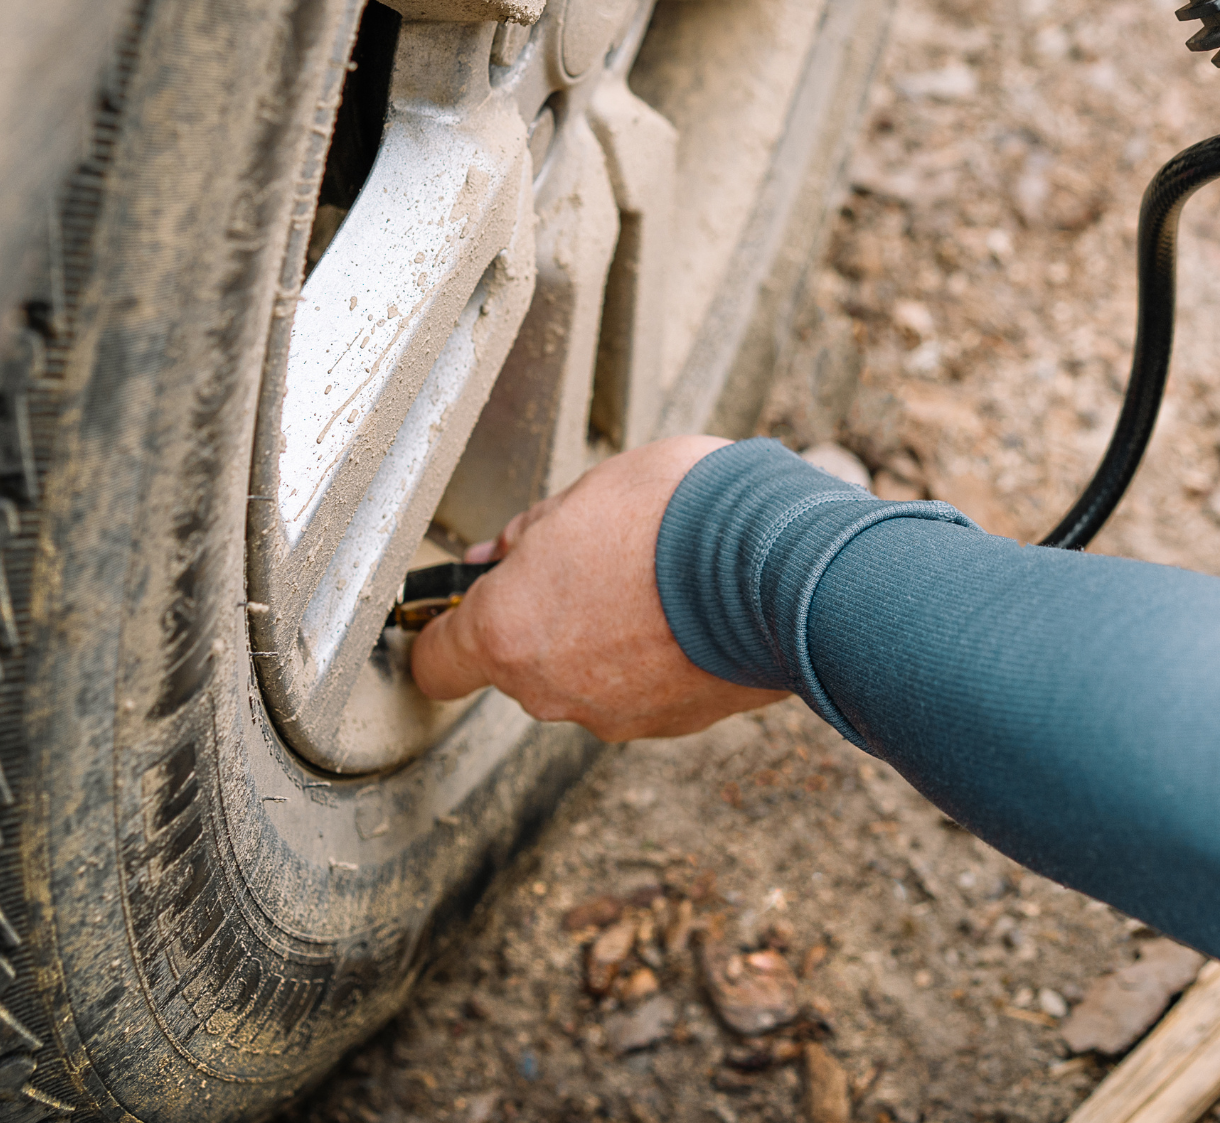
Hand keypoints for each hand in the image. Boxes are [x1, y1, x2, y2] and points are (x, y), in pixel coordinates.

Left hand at [410, 434, 786, 739]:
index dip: (444, 631)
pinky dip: (657, 656)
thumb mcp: (582, 495)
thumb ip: (527, 536)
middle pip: (520, 663)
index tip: (460, 609)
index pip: (436, 664)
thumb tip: (498, 557)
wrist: (783, 565)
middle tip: (588, 560)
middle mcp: (551, 689)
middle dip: (545, 617)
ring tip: (655, 578)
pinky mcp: (675, 724)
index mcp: (508, 631)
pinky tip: (690, 610)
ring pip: (585, 676)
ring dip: (605, 638)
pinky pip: (644, 687)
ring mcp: (615, 714)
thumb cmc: (675, 516)